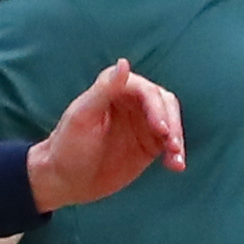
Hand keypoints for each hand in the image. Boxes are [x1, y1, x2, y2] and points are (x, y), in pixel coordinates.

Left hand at [26, 58, 184, 207]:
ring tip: (176, 158)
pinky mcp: (149, 146)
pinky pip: (170, 145)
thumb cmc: (68, 146)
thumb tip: (124, 63)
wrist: (65, 180)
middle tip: (172, 145)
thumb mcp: (83, 116)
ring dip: (178, 139)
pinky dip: (176, 154)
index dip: (156, 108)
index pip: (146, 91)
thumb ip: (105, 89)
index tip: (160, 130)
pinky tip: (176, 166)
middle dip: (172, 123)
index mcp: (114, 90)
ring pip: (172, 123)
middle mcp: (132, 103)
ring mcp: (142, 125)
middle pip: (165, 104)